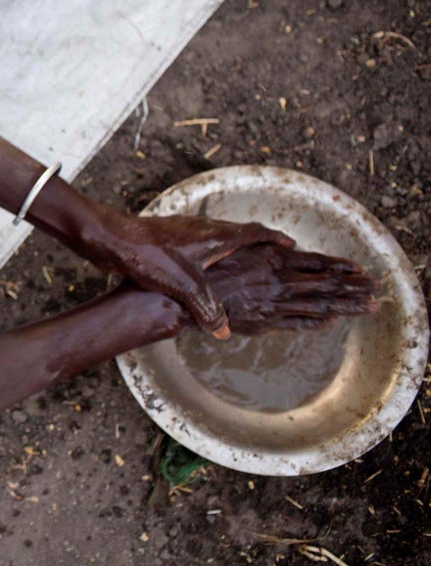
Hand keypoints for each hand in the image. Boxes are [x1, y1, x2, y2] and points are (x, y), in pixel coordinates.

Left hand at [80, 209, 295, 337]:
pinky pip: (198, 247)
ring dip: (233, 251)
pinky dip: (210, 257)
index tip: (292, 245)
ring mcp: (183, 233)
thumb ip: (208, 309)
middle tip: (273, 259)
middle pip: (238, 234)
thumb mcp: (184, 286)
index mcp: (215, 236)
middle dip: (258, 246)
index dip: (275, 239)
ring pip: (217, 240)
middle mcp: (202, 229)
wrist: (110, 239)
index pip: (254, 232)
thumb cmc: (148, 255)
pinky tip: (203, 274)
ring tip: (243, 268)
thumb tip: (223, 332)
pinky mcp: (167, 241)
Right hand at [194, 243, 379, 334]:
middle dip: (354, 288)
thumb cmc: (211, 266)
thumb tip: (290, 244)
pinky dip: (317, 323)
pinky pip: (298, 323)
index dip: (342, 267)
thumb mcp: (240, 244)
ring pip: (319, 305)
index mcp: (275, 259)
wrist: (189, 295)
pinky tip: (333, 321)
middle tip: (376, 290)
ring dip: (346, 306)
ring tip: (368, 306)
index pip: (318, 264)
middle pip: (326, 285)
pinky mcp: (266, 322)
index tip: (361, 270)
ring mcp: (275, 303)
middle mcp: (280, 281)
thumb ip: (267, 242)